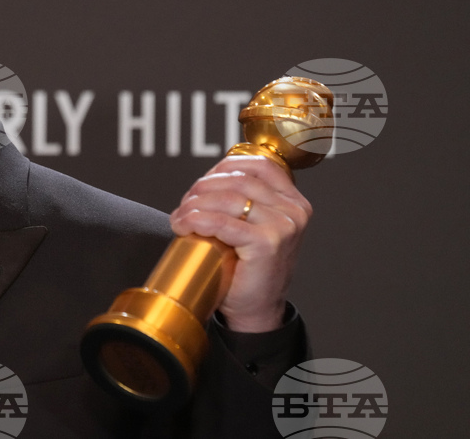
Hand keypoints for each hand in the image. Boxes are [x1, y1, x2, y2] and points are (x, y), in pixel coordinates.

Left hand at [169, 155, 312, 332]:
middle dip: (201, 188)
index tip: (201, 183)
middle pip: (237, 180)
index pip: (257, 164)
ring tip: (180, 218)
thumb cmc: (247, 267)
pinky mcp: (267, 244)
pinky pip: (223, 223)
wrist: (255, 309)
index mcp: (292, 200)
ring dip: (194, 205)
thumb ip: (241, 200)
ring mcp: (283, 226)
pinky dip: (198, 220)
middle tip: (184, 205)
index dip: (222, 168)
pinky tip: (185, 226)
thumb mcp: (251, 225)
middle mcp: (293, 210)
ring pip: (227, 199)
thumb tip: (206, 180)